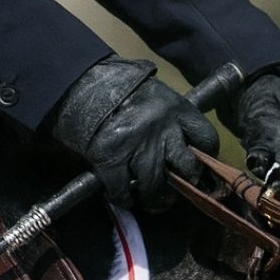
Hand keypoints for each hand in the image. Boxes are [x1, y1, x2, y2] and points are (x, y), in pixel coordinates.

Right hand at [48, 55, 219, 211]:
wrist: (72, 79)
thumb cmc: (115, 87)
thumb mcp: (154, 95)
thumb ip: (171, 119)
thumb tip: (183, 149)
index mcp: (176, 108)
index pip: (206, 139)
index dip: (204, 158)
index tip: (196, 167)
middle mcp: (162, 127)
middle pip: (187, 168)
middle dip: (184, 184)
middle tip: (175, 190)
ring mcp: (137, 143)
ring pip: (156, 185)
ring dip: (154, 199)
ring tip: (150, 200)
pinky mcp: (110, 156)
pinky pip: (123, 189)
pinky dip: (123, 198)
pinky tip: (123, 197)